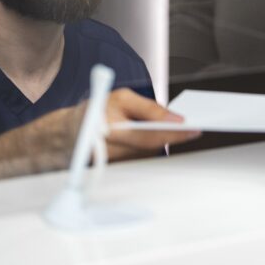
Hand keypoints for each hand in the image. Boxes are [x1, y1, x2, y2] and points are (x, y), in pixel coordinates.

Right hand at [83, 88, 199, 160]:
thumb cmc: (97, 110)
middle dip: (173, 138)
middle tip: (193, 128)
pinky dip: (154, 145)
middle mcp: (112, 150)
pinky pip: (143, 156)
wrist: (71, 131)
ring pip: (149, 153)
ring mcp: (115, 162)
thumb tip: (175, 118)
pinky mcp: (120, 166)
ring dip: (164, 141)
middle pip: (152, 148)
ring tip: (179, 129)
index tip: (194, 130)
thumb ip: (149, 108)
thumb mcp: (122, 98)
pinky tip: (163, 135)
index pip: (149, 137)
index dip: (173, 134)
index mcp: (110, 129)